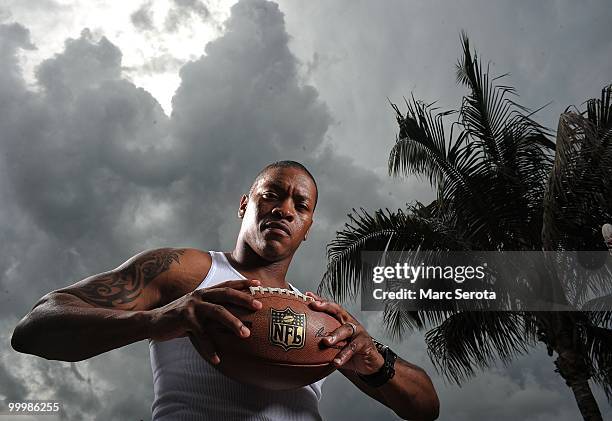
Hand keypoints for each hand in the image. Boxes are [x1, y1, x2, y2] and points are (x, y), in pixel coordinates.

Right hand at [147, 279, 261, 364]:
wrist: (152, 322)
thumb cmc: (179, 319)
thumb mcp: (197, 311)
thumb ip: (212, 311)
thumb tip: (233, 320)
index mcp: (205, 292)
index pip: (227, 285)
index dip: (243, 284)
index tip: (258, 284)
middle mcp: (200, 295)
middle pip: (226, 294)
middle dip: (244, 299)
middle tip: (259, 306)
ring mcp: (192, 306)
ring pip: (218, 312)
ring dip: (233, 323)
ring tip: (246, 334)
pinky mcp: (184, 319)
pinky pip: (201, 335)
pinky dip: (210, 348)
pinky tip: (218, 358)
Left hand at [306, 292, 383, 374]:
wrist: (368, 362)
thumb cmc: (347, 351)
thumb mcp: (333, 346)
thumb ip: (319, 343)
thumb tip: (298, 347)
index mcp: (341, 321)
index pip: (329, 307)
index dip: (319, 300)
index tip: (307, 295)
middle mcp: (349, 323)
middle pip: (338, 310)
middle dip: (326, 306)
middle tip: (314, 306)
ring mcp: (358, 332)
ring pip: (346, 329)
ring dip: (335, 335)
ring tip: (326, 342)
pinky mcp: (364, 343)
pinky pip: (353, 348)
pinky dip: (344, 355)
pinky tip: (336, 361)